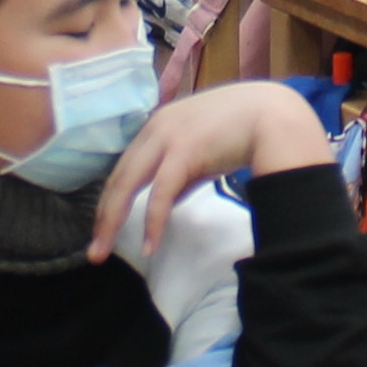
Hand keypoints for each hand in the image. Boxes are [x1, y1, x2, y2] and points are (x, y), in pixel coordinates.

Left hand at [85, 83, 333, 267]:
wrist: (273, 115)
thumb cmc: (242, 130)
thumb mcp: (202, 151)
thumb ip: (182, 176)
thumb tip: (165, 206)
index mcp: (157, 125)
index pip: (124, 167)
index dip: (111, 200)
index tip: (104, 228)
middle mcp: (155, 128)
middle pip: (118, 178)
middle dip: (103, 217)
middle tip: (93, 250)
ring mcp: (167, 138)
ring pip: (128, 185)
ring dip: (113, 222)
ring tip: (103, 251)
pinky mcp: (184, 151)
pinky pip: (160, 193)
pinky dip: (153, 221)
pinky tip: (149, 245)